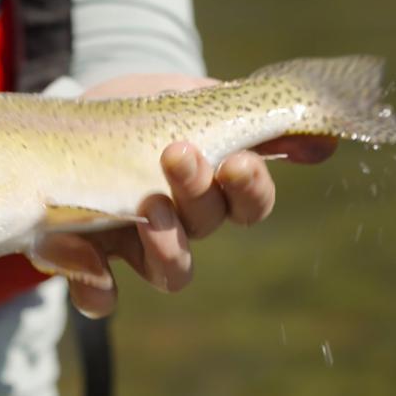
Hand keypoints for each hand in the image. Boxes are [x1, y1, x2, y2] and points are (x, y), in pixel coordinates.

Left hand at [65, 73, 336, 317]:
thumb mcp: (192, 99)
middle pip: (207, 227)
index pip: (250, 204)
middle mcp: (180, 225)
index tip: (239, 161)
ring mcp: (133, 245)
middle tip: (177, 154)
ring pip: (171, 272)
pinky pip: (97, 296)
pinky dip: (95, 287)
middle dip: (198, 193)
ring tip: (151, 206)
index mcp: (212, 190)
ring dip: (168, 245)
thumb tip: (324, 142)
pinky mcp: (81, 256)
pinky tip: (84, 259)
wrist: (71, 114)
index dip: (252, 190)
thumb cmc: (144, 111)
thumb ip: (251, 116)